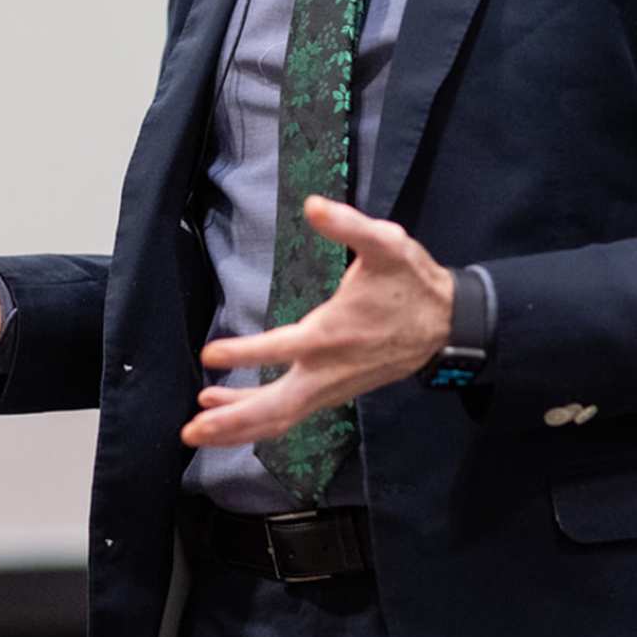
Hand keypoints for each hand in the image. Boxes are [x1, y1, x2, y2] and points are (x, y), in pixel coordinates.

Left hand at [181, 196, 452, 447]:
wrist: (446, 324)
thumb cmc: (411, 282)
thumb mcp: (387, 243)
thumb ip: (348, 225)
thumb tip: (313, 205)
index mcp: (331, 335)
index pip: (279, 349)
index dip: (243, 354)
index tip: (209, 355)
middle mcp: (326, 371)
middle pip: (273, 409)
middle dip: (231, 422)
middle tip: (189, 431)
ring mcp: (331, 388)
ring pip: (281, 418)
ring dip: (239, 427)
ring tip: (197, 427)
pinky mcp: (334, 392)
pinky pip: (291, 413)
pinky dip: (259, 417)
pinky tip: (233, 408)